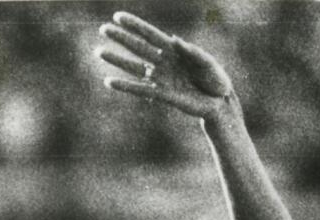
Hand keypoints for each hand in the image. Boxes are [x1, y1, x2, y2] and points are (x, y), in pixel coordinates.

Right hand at [98, 12, 234, 119]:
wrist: (219, 103)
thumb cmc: (216, 79)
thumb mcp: (207, 63)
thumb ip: (192, 52)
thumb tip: (174, 39)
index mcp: (174, 50)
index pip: (151, 34)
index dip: (135, 25)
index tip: (118, 17)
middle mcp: (164, 62)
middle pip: (139, 48)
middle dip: (121, 38)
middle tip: (103, 29)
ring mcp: (162, 78)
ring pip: (135, 67)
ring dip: (118, 60)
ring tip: (100, 52)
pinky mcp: (162, 95)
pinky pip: (140, 90)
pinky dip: (126, 86)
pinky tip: (110, 82)